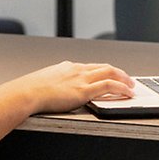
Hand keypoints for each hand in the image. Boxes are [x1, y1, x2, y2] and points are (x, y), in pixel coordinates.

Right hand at [0, 61, 134, 114]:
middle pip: (104, 67)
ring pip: (110, 73)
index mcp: (67, 66)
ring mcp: (81, 79)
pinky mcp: (84, 90)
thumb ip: (52, 83)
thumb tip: (50, 90)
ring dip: (124, 79)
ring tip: (132, 86)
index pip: (90, 66)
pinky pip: (109, 86)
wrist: (26, 92)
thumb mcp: (43, 82)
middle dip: (118, 72)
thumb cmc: (29, 90)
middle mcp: (76, 69)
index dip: (103, 71)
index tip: (109, 75)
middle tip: (127, 79)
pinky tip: (128, 92)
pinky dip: (121, 88)